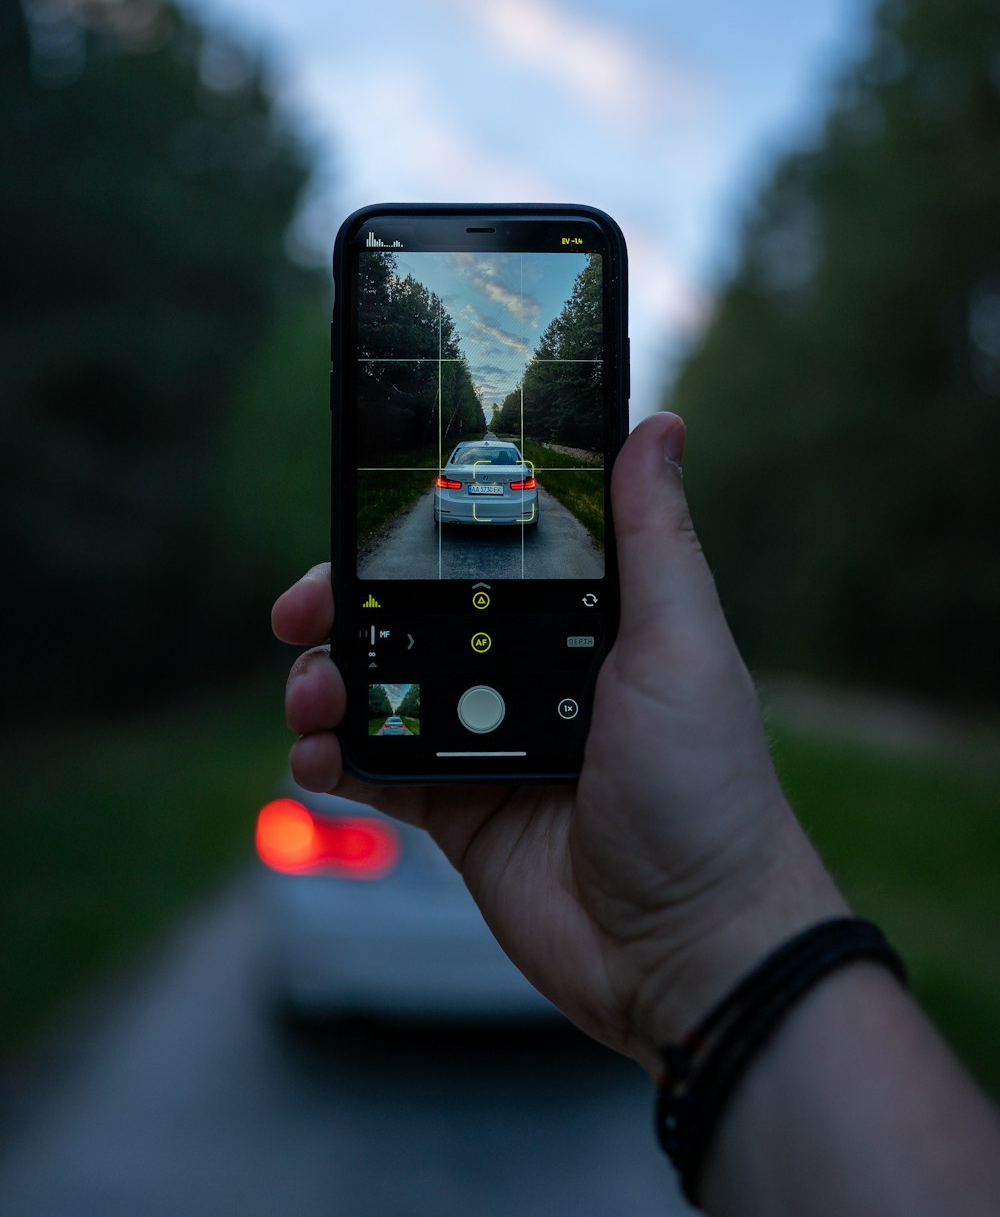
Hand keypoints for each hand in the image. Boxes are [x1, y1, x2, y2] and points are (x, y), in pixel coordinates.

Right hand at [272, 413, 842, 1074]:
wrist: (688, 947)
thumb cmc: (706, 787)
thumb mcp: (682, 644)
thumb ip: (654, 537)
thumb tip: (658, 424)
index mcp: (585, 619)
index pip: (486, 552)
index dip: (419, 531)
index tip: (365, 517)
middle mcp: (530, 670)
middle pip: (413, 614)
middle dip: (346, 603)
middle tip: (302, 609)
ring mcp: (487, 738)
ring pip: (381, 687)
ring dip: (327, 679)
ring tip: (313, 696)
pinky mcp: (458, 809)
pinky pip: (376, 767)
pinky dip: (331, 756)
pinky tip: (315, 757)